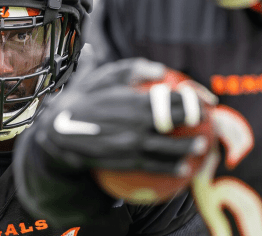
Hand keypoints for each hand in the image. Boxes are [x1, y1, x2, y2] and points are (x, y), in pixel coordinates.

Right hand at [36, 58, 215, 174]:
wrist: (59, 133)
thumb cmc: (80, 101)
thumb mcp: (99, 78)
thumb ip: (129, 69)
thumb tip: (158, 69)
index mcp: (132, 100)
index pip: (171, 98)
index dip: (192, 99)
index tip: (203, 100)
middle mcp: (136, 123)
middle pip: (175, 123)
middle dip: (195, 122)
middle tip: (207, 123)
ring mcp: (131, 143)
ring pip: (167, 147)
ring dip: (187, 149)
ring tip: (201, 149)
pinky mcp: (124, 160)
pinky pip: (152, 164)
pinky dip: (170, 167)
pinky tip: (181, 169)